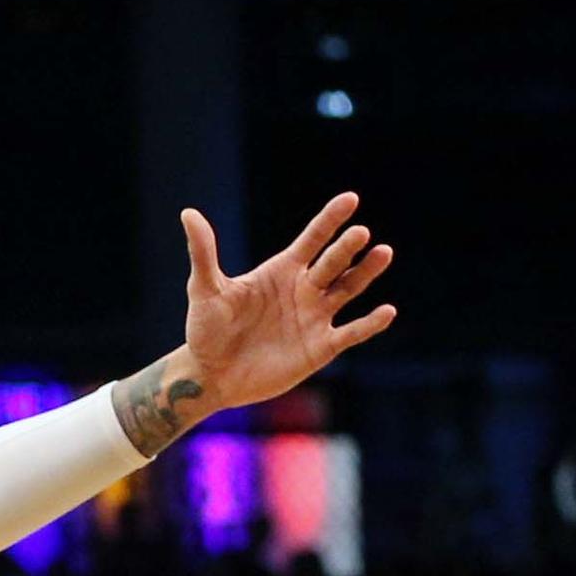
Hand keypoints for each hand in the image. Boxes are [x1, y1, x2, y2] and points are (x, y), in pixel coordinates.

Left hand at [177, 193, 396, 411]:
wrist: (210, 376)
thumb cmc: (206, 330)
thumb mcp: (204, 290)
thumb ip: (204, 253)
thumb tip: (188, 213)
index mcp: (282, 271)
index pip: (313, 239)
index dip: (330, 219)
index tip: (350, 199)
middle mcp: (304, 289)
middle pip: (333, 262)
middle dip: (346, 248)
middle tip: (361, 234)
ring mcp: (315, 317)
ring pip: (349, 289)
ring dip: (366, 272)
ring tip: (383, 253)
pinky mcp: (320, 347)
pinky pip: (351, 333)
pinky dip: (369, 323)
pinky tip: (387, 311)